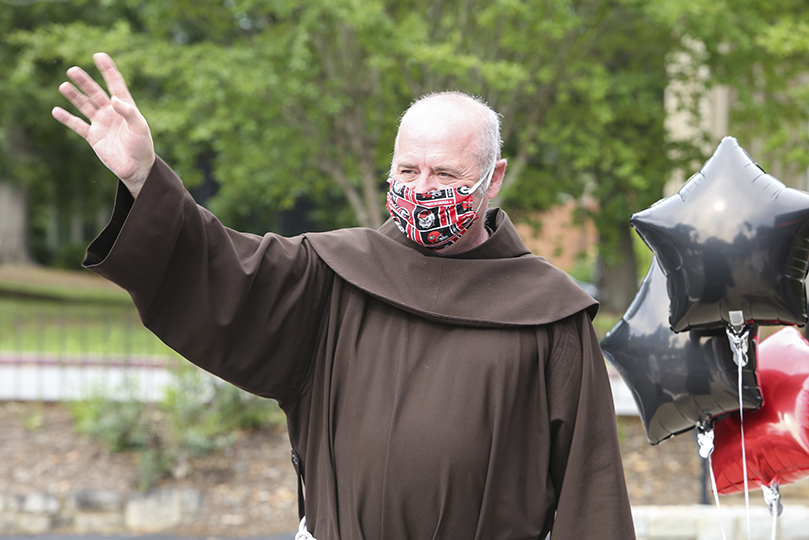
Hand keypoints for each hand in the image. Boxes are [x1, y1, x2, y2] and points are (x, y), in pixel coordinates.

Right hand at [52, 53, 154, 198]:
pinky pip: (77, 125)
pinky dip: (67, 118)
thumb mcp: (139, 128)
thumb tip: (114, 100)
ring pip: (85, 106)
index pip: (115, 84)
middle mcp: (111, 113)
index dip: (108, 70)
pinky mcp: (93, 137)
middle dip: (85, 82)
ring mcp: (101, 124)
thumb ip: (129, 113)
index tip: (99, 55)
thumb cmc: (142, 147)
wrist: (136, 169)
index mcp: (126, 107)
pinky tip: (56, 111)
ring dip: (74, 96)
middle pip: (95, 93)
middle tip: (73, 70)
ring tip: (63, 86)